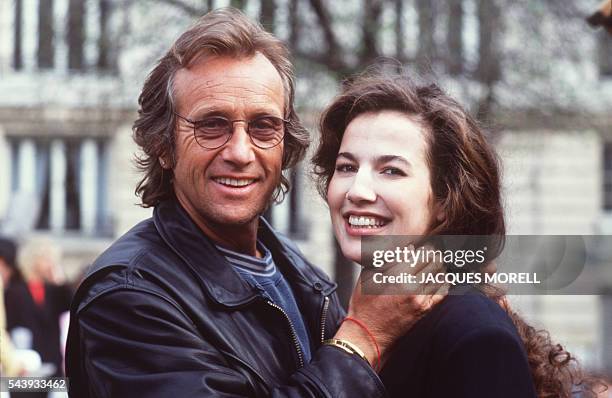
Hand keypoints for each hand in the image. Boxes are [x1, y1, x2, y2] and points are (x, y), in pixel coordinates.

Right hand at [333, 245, 447, 369]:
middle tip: (427, 253)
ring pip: (440, 273)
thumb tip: (405, 247)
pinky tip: (436, 278)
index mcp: (396, 275)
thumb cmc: (364, 304)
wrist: (368, 332)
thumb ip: (386, 260)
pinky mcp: (426, 310)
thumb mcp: (368, 276)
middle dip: (431, 254)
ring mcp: (421, 299)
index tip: (420, 246)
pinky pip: (443, 290)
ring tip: (431, 264)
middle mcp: (411, 286)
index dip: (422, 247)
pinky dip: (442, 281)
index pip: (421, 252)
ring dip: (437, 266)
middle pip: (434, 260)